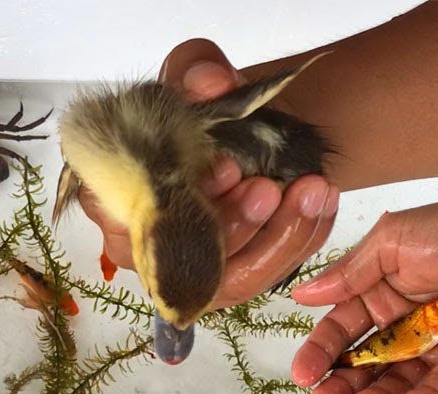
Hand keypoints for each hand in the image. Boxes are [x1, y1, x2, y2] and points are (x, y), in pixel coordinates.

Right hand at [76, 38, 338, 307]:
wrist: (242, 132)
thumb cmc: (200, 112)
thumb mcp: (193, 74)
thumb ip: (194, 68)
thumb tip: (210, 81)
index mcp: (114, 199)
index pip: (140, 220)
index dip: (181, 207)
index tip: (226, 168)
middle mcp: (146, 248)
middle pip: (186, 262)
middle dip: (235, 225)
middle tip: (270, 186)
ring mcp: (192, 271)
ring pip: (235, 281)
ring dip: (279, 238)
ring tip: (310, 189)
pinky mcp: (235, 279)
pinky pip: (272, 274)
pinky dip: (303, 239)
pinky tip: (323, 200)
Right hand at [291, 190, 437, 393]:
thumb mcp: (395, 240)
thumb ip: (352, 272)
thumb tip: (302, 293)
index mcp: (378, 290)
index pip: (340, 328)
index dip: (320, 351)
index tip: (303, 374)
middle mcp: (401, 321)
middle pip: (364, 362)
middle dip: (343, 384)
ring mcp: (433, 343)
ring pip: (398, 379)